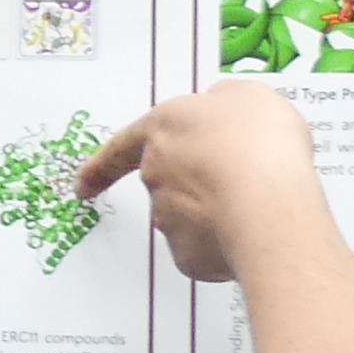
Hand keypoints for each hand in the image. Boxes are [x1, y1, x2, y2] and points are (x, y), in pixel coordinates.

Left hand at [76, 83, 327, 283]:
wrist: (271, 201)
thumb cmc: (261, 142)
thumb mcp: (247, 97)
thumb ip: (222, 102)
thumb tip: (218, 108)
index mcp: (163, 128)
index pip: (121, 147)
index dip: (101, 167)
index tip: (82, 187)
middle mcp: (155, 173)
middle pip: (167, 181)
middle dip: (195, 185)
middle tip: (239, 183)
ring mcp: (167, 217)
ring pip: (187, 217)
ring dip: (214, 214)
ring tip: (258, 206)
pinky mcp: (187, 255)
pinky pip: (203, 249)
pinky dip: (224, 245)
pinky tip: (252, 233)